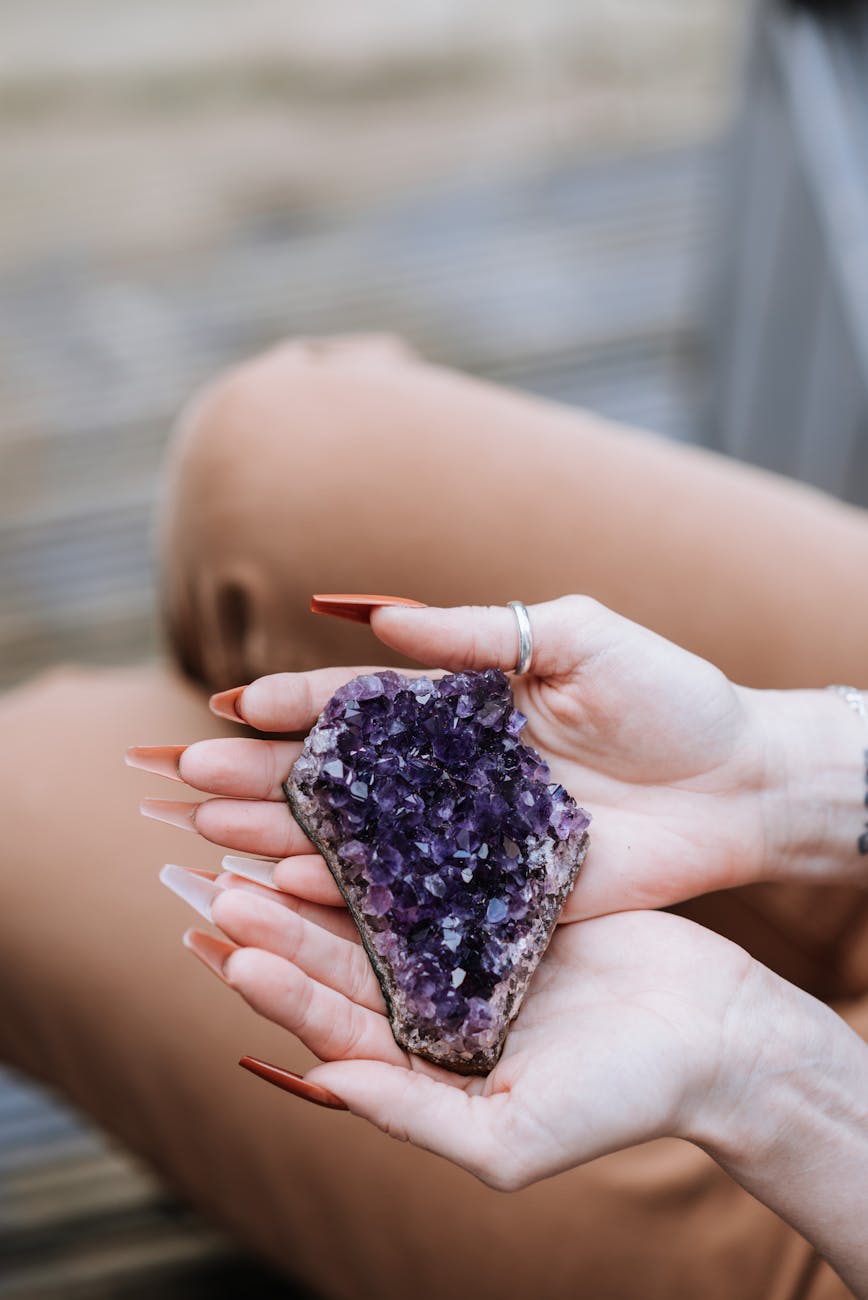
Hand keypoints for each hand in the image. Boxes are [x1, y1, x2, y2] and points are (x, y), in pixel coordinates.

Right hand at [137, 596, 780, 918]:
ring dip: (282, 835)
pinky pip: (410, 895)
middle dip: (263, 775)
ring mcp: (468, 835)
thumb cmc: (669, 696)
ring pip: (357, 837)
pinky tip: (287, 890)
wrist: (743, 782)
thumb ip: (477, 633)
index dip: (294, 704)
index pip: (361, 702)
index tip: (229, 708)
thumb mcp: (575, 637)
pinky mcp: (496, 892)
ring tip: (208, 835)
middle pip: (340, 774)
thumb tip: (368, 618)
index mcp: (464, 702)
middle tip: (184, 782)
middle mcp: (452, 772)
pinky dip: (347, 896)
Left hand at [200, 883, 760, 1189]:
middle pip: (339, 962)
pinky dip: (392, 849)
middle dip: (278, 926)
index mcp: (427, 1065)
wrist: (718, 1034)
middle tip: (217, 882)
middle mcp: (435, 1005)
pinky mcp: (504, 899)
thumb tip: (325, 1088)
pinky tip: (354, 817)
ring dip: (318, 881)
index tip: (228, 950)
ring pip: (375, 912)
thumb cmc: (624, 1097)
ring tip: (260, 845)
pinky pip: (435, 869)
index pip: (334, 1027)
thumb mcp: (512, 1138)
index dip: (280, 989)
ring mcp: (467, 947)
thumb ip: (415, 1116)